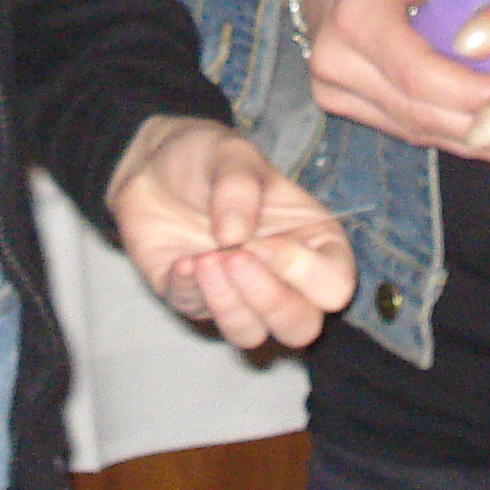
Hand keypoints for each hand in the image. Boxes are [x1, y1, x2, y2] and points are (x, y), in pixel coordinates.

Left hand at [104, 115, 356, 348]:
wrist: (154, 166)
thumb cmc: (209, 159)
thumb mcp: (232, 153)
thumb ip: (240, 186)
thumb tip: (234, 238)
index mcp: (311, 241)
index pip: (335, 286)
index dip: (304, 274)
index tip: (264, 242)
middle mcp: (281, 278)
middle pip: (301, 328)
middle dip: (270, 302)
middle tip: (236, 258)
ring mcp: (237, 295)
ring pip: (251, 336)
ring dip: (228, 304)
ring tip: (204, 259)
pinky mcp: (194, 300)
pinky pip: (198, 316)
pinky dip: (190, 292)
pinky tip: (181, 261)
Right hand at [294, 0, 489, 154]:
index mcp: (357, 16)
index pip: (420, 74)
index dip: (475, 96)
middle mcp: (335, 61)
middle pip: (419, 113)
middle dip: (487, 131)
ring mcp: (330, 87)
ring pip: (414, 130)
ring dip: (475, 144)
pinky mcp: (337, 102)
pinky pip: (403, 128)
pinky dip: (451, 137)